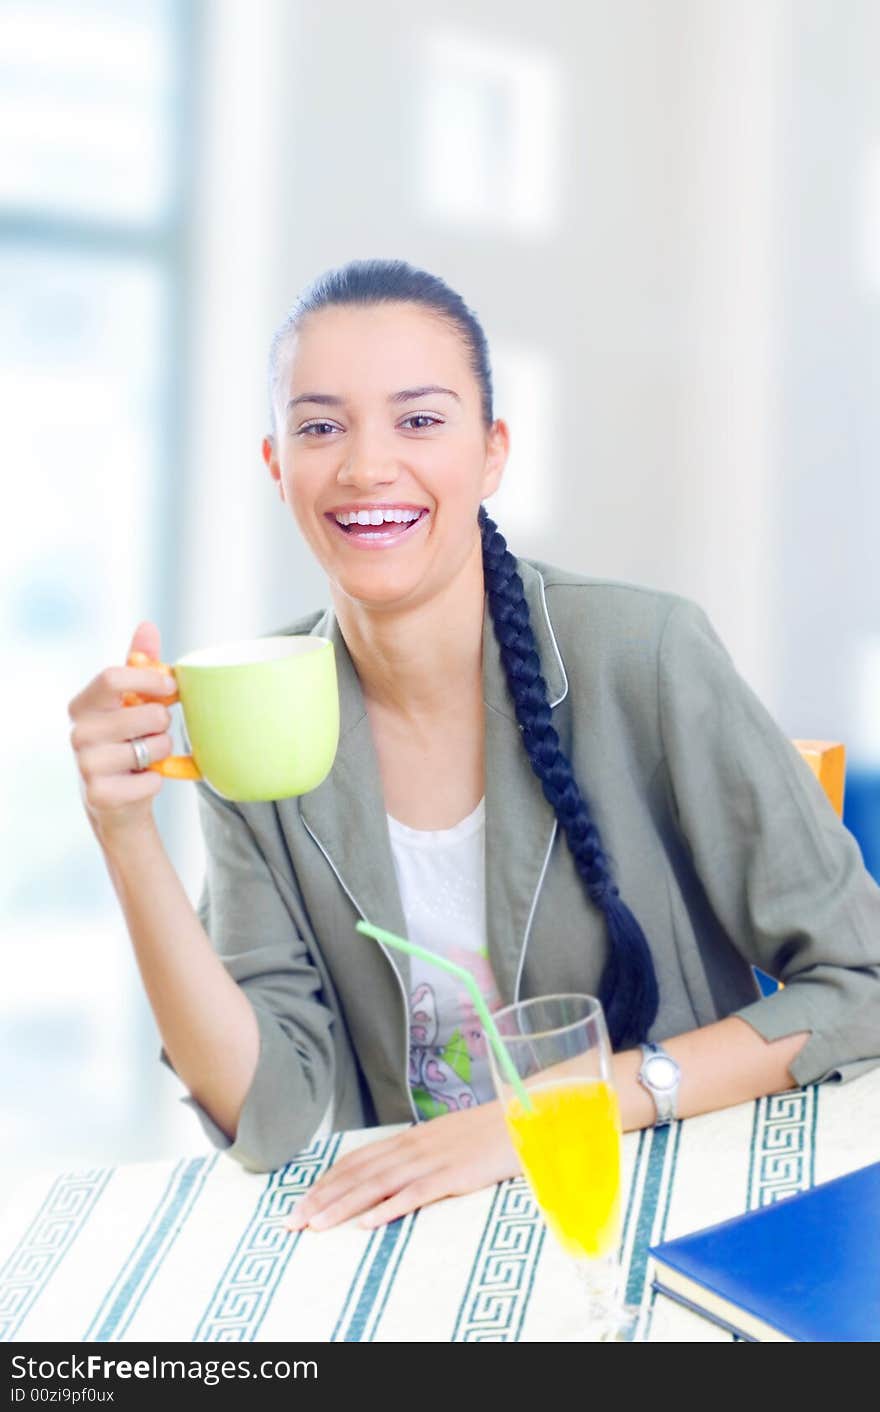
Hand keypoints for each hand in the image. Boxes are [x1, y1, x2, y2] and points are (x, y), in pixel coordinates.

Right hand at [68, 621, 177, 847]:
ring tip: (147, 755)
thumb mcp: (130, 702)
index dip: (149, 679)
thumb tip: (147, 626)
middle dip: (163, 721)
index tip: (171, 688)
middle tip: (156, 731)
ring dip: (162, 751)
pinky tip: (143, 780)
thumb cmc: (127, 741)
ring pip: (152, 747)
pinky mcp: (101, 795)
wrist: (117, 800)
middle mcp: (78, 733)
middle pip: (144, 713)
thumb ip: (139, 665)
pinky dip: (158, 780)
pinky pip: (151, 780)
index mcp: (83, 704)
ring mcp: (86, 766)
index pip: (112, 677)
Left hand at [286, 1100, 520, 1231]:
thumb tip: (389, 1173)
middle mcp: (413, 1147)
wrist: (524, 1117)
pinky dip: (389, 1208)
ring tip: (317, 1225)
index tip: (300, 1202)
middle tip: (293, 1221)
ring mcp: (432, 1161)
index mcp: (409, 1139)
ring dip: (344, 1206)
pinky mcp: (453, 1176)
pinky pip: (415, 1194)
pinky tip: (368, 1223)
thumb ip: (416, 1154)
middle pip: (358, 1174)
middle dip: (322, 1198)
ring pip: (377, 1185)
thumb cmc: (486, 1133)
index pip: (357, 1160)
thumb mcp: (444, 1140)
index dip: (326, 1181)